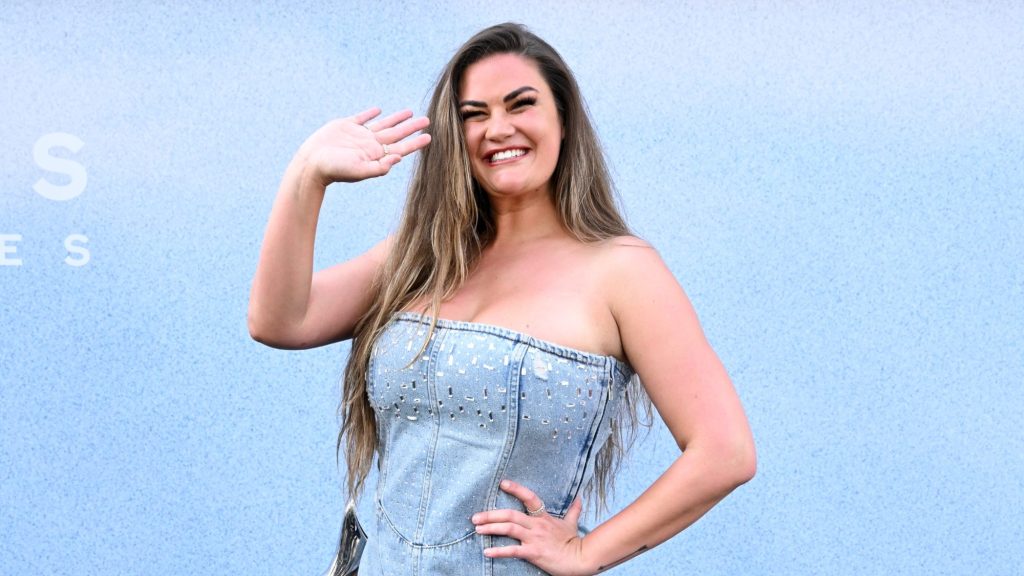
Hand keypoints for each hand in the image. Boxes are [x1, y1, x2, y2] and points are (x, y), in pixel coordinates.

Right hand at [295, 107, 430, 185]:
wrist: (311, 163)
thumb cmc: (334, 170)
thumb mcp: (359, 171)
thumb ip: (379, 167)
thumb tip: (398, 158)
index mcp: (376, 155)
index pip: (401, 148)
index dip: (415, 143)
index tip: (429, 137)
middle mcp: (370, 145)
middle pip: (396, 134)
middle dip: (411, 128)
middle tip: (427, 120)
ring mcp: (359, 135)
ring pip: (383, 124)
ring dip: (396, 119)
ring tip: (410, 113)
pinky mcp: (345, 126)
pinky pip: (362, 118)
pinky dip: (370, 114)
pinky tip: (378, 110)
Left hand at [472, 480, 591, 575]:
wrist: (580, 559)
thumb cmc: (574, 542)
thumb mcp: (572, 523)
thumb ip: (573, 510)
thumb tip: (579, 498)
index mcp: (543, 517)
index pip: (529, 497)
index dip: (516, 489)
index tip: (502, 483)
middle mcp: (537, 525)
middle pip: (511, 514)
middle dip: (491, 515)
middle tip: (475, 517)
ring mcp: (535, 538)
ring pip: (509, 529)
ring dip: (491, 528)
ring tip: (477, 529)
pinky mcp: (534, 553)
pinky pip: (513, 551)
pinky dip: (499, 551)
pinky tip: (487, 551)